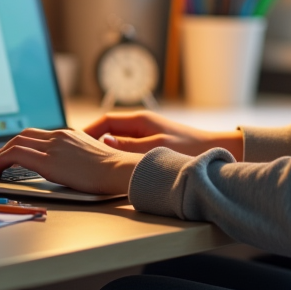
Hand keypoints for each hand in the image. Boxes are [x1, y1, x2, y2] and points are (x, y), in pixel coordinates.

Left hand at [0, 128, 141, 194]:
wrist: (119, 170)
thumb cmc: (113, 170)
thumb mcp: (93, 157)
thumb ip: (78, 157)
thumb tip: (71, 167)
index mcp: (69, 135)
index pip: (38, 134)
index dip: (21, 142)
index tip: (14, 153)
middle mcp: (59, 136)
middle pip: (23, 135)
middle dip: (6, 146)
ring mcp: (52, 146)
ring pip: (15, 142)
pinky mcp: (47, 161)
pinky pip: (15, 154)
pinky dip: (0, 161)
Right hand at [83, 111, 242, 159]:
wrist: (217, 149)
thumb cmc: (191, 148)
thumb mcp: (157, 148)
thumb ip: (129, 147)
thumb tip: (104, 142)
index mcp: (140, 120)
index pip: (105, 121)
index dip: (87, 131)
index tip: (73, 143)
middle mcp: (142, 124)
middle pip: (108, 130)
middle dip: (91, 141)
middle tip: (76, 156)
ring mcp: (147, 134)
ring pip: (117, 140)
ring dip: (105, 150)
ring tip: (90, 164)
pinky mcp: (153, 144)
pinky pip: (127, 148)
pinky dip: (117, 156)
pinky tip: (113, 169)